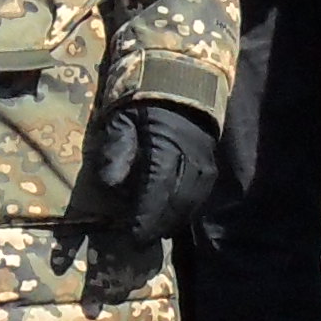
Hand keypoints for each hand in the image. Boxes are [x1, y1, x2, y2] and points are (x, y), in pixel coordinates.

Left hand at [81, 100, 220, 245]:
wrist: (180, 78)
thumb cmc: (143, 100)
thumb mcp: (122, 117)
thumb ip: (117, 148)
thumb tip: (109, 185)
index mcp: (167, 143)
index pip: (157, 188)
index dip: (145, 216)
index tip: (131, 236)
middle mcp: (192, 155)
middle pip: (178, 200)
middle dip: (159, 225)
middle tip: (141, 243)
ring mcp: (205, 160)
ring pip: (193, 201)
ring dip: (174, 221)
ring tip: (155, 235)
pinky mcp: (211, 163)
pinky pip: (201, 194)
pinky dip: (187, 210)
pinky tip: (173, 219)